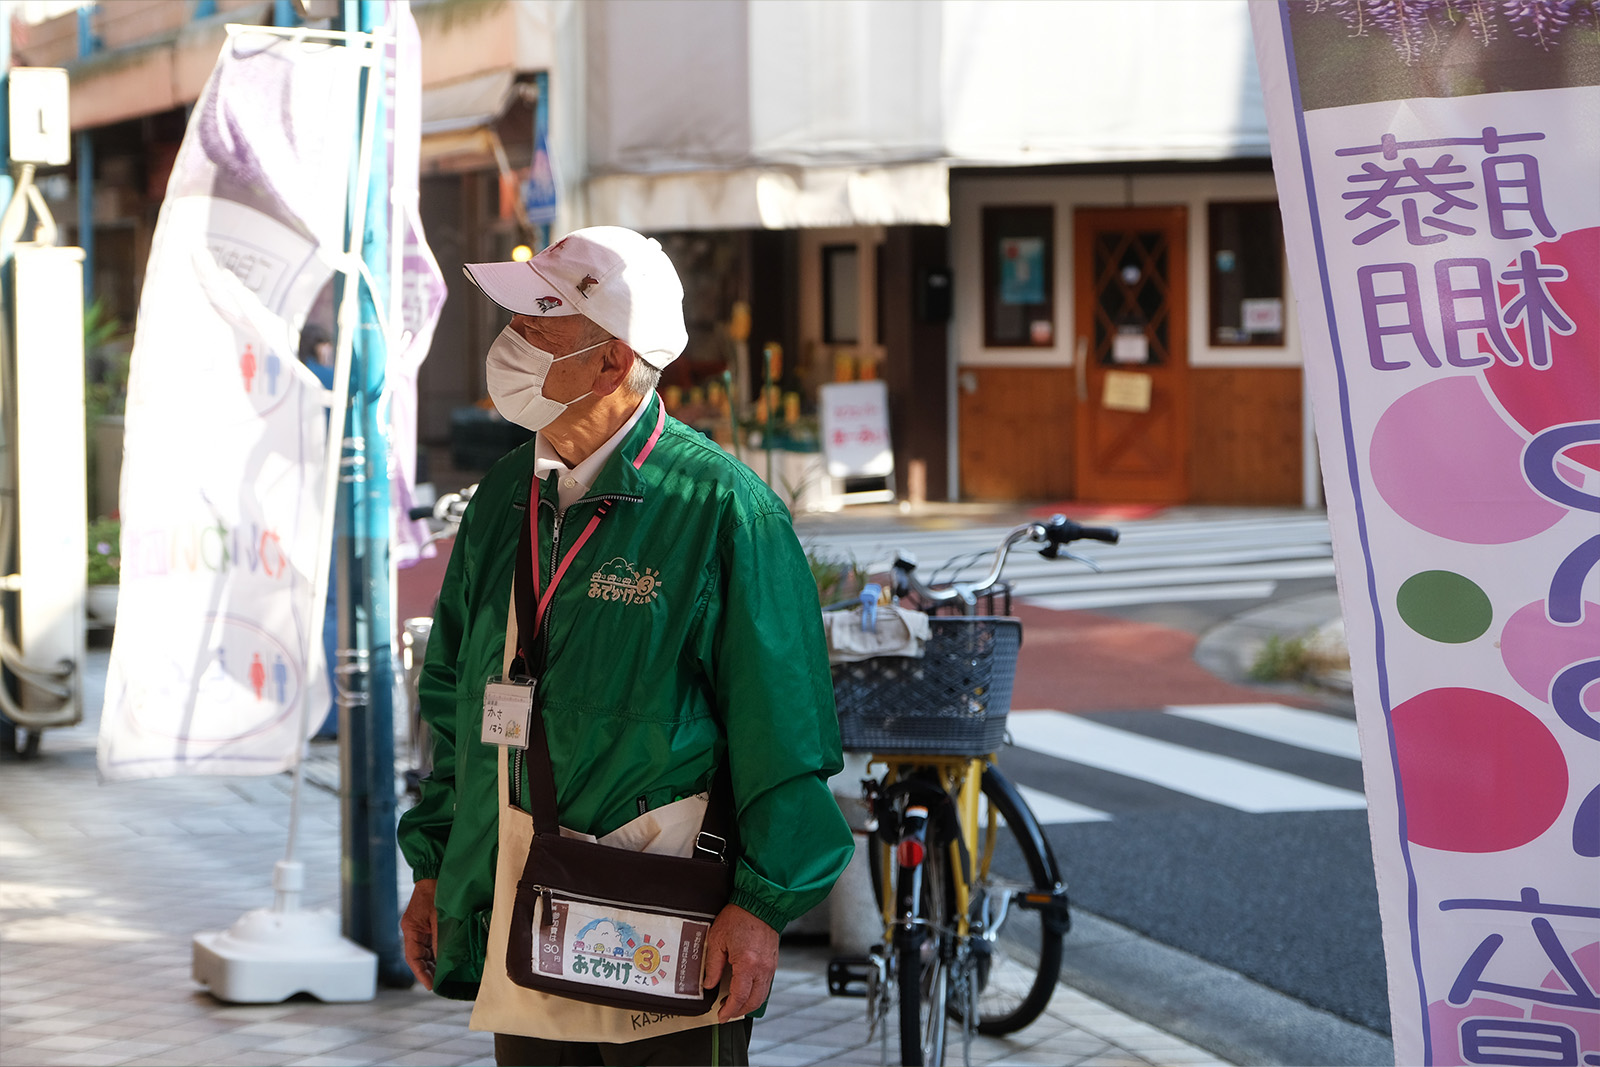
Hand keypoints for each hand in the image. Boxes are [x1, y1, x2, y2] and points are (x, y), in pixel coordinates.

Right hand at [401, 878, 438, 990]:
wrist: (435, 873)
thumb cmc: (437, 892)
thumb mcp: (439, 917)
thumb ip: (440, 938)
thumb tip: (443, 959)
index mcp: (411, 929)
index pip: (413, 958)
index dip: (421, 973)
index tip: (431, 985)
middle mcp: (412, 930)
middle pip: (417, 957)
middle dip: (428, 971)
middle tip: (440, 983)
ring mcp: (419, 928)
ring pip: (424, 952)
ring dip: (433, 963)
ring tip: (444, 975)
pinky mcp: (426, 925)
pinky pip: (429, 944)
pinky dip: (436, 953)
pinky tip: (445, 960)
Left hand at [701, 903, 778, 1022]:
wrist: (760, 903)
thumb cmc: (739, 916)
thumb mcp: (717, 940)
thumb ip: (713, 966)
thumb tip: (709, 984)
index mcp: (747, 964)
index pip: (739, 997)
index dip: (729, 1010)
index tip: (721, 1016)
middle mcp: (762, 968)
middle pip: (754, 1002)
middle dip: (739, 1011)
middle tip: (726, 1012)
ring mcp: (771, 966)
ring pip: (762, 995)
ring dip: (749, 1004)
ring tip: (734, 1003)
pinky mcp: (774, 962)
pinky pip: (766, 985)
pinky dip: (756, 992)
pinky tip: (745, 990)